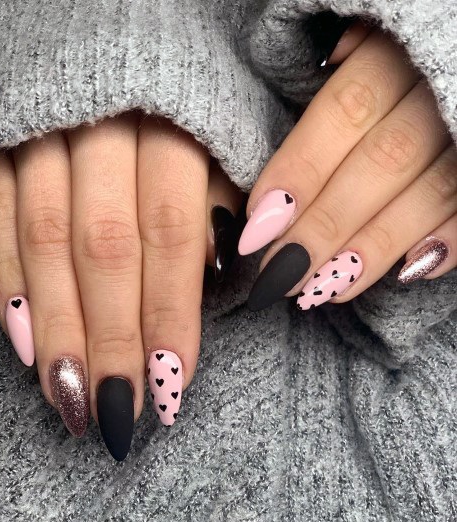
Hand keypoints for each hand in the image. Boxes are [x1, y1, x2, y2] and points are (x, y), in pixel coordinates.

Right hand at [0, 113, 241, 459]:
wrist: (108, 33)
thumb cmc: (179, 101)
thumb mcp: (219, 137)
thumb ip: (220, 203)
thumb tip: (224, 273)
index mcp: (174, 125)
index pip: (170, 236)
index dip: (169, 316)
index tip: (172, 386)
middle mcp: (105, 125)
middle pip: (105, 248)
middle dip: (111, 338)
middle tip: (118, 414)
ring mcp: (42, 130)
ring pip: (44, 240)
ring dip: (58, 328)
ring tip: (70, 399)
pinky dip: (8, 282)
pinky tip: (25, 345)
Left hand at [239, 27, 456, 310]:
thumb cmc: (393, 77)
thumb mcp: (359, 56)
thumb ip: (336, 82)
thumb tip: (305, 95)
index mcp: (393, 57)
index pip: (345, 114)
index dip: (300, 173)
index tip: (258, 229)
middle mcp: (437, 92)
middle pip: (381, 163)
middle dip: (325, 227)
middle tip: (280, 277)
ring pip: (430, 194)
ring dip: (372, 249)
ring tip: (323, 290)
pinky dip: (446, 244)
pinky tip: (405, 274)